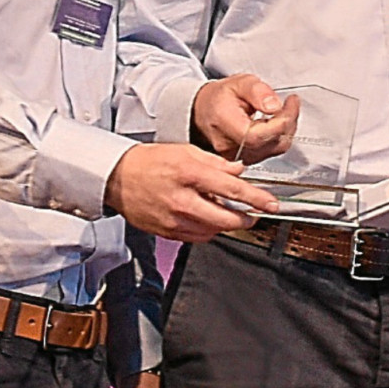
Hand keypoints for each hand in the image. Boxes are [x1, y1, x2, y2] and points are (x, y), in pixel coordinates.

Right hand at [104, 143, 278, 241]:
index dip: (256, 199)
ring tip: (226, 211)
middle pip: (226, 218)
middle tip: (254, 214)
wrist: (118, 177)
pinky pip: (197, 236)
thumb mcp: (185, 151)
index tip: (271, 204)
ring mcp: (174, 219)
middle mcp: (182, 199)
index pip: (232, 190)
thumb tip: (238, 172)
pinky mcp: (167, 232)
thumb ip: (215, 163)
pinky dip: (208, 229)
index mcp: (189, 174)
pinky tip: (207, 218)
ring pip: (213, 231)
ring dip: (226, 224)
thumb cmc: (149, 161)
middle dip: (246, 219)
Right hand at [192, 74, 289, 159]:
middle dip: (288, 122)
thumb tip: (274, 106)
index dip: (280, 121)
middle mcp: (229, 146)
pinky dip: (280, 136)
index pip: (258, 135)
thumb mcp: (239, 83)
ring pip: (274, 149)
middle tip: (291, 103)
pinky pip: (271, 151)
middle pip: (270, 143)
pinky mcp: (245, 160)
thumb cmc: (220, 98)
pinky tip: (277, 123)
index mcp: (224, 123)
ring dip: (286, 129)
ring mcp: (237, 157)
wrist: (204, 112)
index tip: (291, 102)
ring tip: (284, 110)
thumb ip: (257, 91)